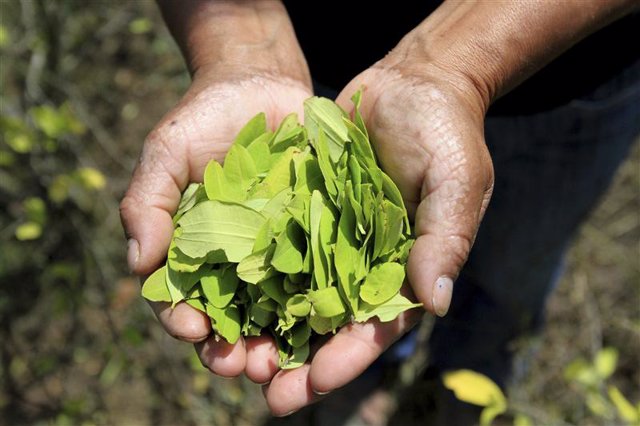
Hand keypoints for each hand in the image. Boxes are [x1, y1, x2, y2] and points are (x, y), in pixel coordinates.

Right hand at [120, 69, 311, 377]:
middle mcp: (239, 263)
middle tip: (246, 366)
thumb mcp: (166, 153)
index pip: (184, 300)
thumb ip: (146, 203)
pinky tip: (331, 323)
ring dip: (283, 342)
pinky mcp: (322, 238)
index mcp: (195, 253)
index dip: (185, 320)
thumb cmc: (204, 120)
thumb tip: (136, 262)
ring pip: (282, 311)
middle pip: (236, 320)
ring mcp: (282, 254)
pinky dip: (326, 303)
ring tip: (287, 362)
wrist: (261, 87)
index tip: (193, 330)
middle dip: (238, 349)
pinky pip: (326, 275)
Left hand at [261, 62, 493, 414]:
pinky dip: (255, 271)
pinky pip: (279, 245)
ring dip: (267, 325)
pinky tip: (223, 292)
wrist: (415, 83)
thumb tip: (433, 305)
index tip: (309, 385)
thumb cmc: (447, 133)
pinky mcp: (307, 210)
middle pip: (329, 323)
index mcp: (406, 269)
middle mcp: (366, 262)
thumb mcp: (457, 182)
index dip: (345, 359)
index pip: (376, 327)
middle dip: (297, 360)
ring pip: (296, 292)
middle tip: (261, 392)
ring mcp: (333, 238)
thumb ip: (445, 240)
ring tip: (230, 354)